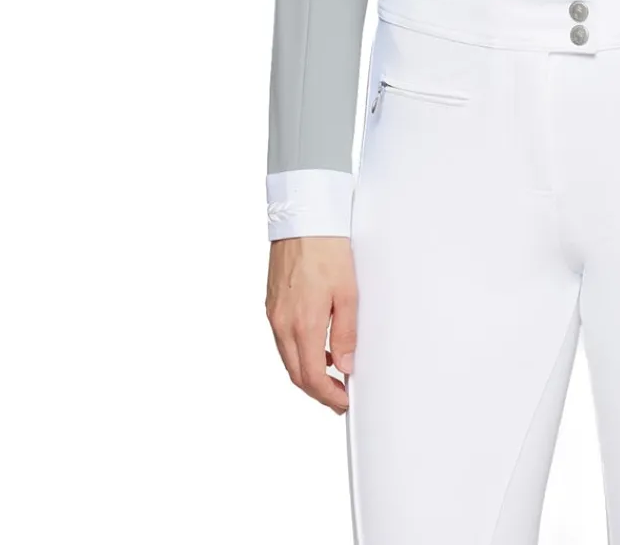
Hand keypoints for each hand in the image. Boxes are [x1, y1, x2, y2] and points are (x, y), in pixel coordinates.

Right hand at [266, 235, 357, 413]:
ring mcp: (274, 314)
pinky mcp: (272, 304)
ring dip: (307, 372)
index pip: (311, 377)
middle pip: (295, 373)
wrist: (303, 219)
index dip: (327, 396)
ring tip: (331, 375)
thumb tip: (345, 365)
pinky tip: (316, 346)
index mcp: (302, 324)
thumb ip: (346, 333)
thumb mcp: (348, 292)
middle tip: (338, 397)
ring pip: (287, 358)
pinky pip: (282, 340)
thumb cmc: (327, 248)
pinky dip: (298, 352)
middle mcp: (282, 323)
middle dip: (317, 390)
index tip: (342, 402)